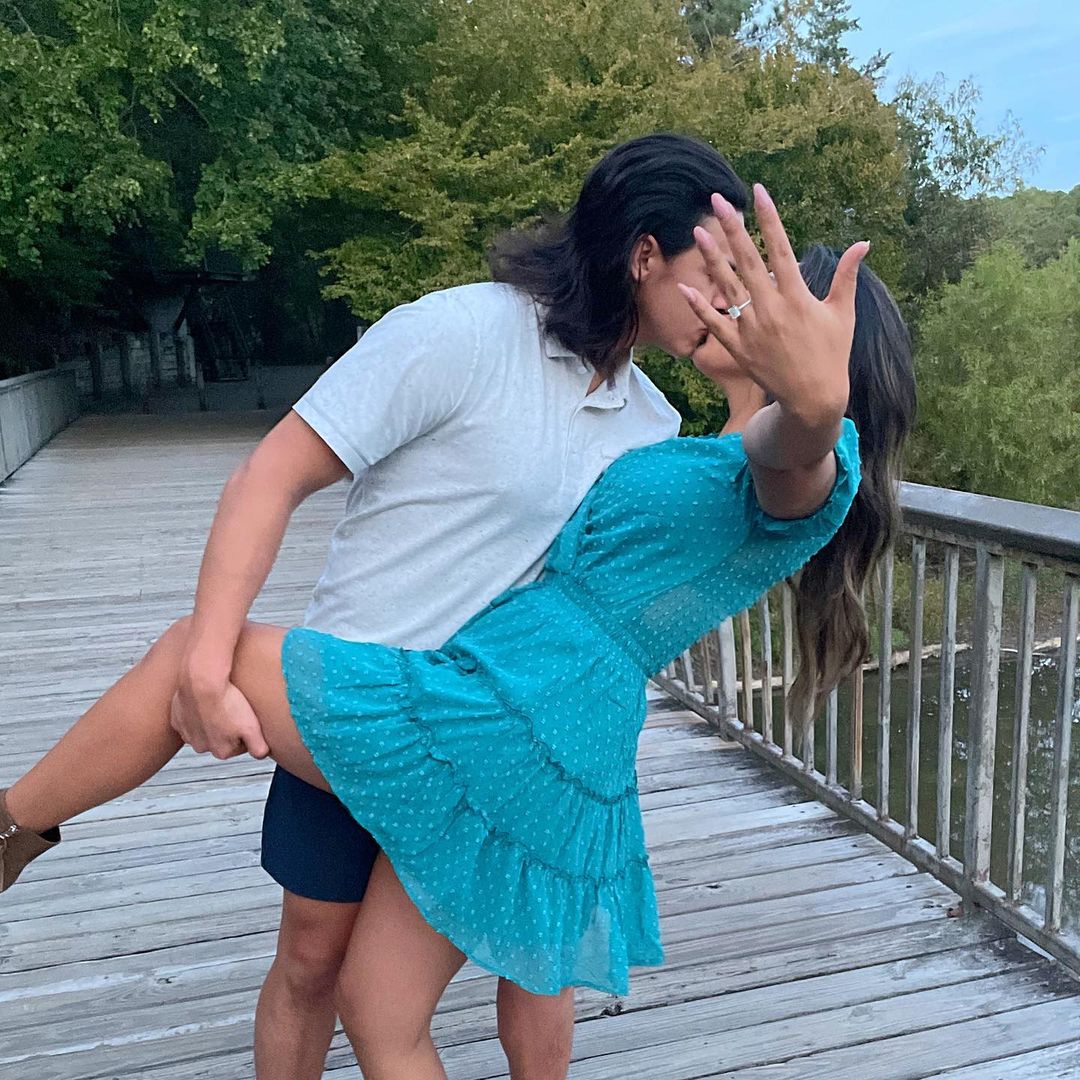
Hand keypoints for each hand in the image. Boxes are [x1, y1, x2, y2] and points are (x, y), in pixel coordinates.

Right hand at [170, 675, 269, 759]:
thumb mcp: (252, 728)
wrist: (203, 682)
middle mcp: (202, 748)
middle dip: (228, 727)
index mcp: (222, 752)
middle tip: (233, 709)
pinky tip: (205, 701)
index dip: (246, 730)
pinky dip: (197, 712)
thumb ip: (259, 748)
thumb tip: (261, 756)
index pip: (240, 745)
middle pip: (221, 739)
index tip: (246, 718)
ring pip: (205, 730)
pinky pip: (190, 719)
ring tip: (220, 704)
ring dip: (212, 720)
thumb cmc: (227, 703)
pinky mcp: (178, 720)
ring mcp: (188, 734)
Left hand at [678, 183, 867, 432]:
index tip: (759, 192)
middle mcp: (772, 309)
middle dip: (732, 228)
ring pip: (728, 286)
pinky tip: (685, 286)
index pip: (781, 248)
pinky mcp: (738, 348)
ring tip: (698, 232)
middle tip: (718, 200)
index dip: (769, 218)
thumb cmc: (831, 354)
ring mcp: (753, 329)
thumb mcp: (843, 314)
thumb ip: (847, 276)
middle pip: (748, 260)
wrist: (813, 399)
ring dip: (712, 258)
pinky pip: (715, 323)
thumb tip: (863, 243)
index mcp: (798, 296)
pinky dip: (700, 306)